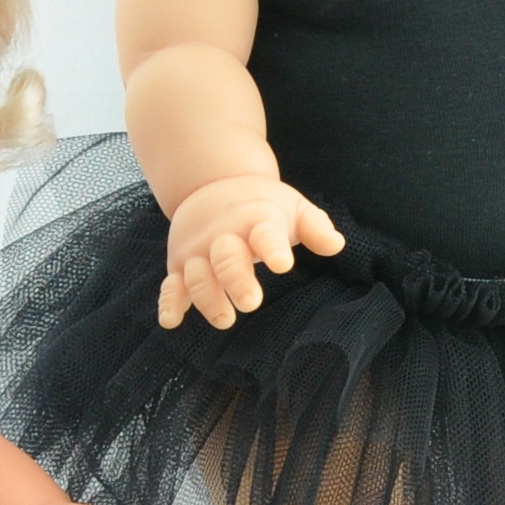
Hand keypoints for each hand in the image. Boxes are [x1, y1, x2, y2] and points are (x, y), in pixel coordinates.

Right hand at [160, 176, 343, 329]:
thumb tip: (336, 245)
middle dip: (236, 279)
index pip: (265, 234)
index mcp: (255, 221)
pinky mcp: (180, 265)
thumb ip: (314, 227)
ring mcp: (198, 252)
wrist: (210, 183)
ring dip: (208, 297)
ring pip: (198, 275)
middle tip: (252, 302)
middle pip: (226, 257)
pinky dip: (168, 302)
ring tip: (225, 319)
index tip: (282, 263)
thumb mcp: (292, 207)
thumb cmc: (260, 206)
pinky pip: (171, 285)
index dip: (272, 248)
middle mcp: (223, 237)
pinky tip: (171, 321)